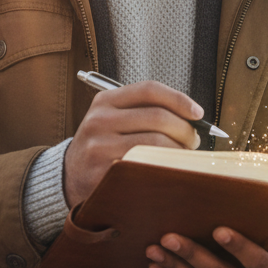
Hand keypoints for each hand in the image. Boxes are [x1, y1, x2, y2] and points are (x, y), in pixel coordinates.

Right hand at [64, 79, 202, 206]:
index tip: (198, 113)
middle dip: (185, 130)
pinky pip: (147, 168)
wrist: (69, 178)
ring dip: (179, 151)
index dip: (179, 99)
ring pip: (156, 143)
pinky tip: (171, 172)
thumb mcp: (112, 119)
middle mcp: (100, 120)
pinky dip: (166, 169)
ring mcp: (100, 148)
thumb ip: (143, 112)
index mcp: (105, 101)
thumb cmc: (102, 146)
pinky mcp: (104, 174)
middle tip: (194, 141)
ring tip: (184, 158)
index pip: (149, 89)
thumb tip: (192, 116)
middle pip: (158, 117)